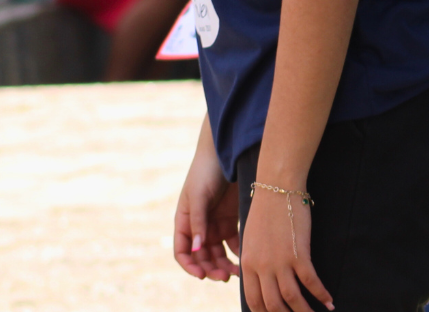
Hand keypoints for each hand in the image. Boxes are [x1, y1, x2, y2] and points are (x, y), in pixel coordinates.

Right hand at [174, 127, 240, 281]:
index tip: (202, 275)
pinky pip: (234, 245)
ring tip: (237, 273)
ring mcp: (215, 225)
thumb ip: (198, 223)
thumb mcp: (199, 196)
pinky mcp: (232, 221)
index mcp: (185, 221)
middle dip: (211, 269)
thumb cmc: (206, 171)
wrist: (226, 153)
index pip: (183, 251)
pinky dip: (238, 254)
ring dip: (225, 266)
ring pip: (218, 255)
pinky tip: (246, 258)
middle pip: (202, 257)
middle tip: (225, 276)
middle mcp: (199, 226)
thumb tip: (196, 250)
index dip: (190, 266)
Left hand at [241, 184, 331, 310]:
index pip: (254, 301)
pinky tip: (330, 302)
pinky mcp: (298, 253)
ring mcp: (280, 261)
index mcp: (247, 263)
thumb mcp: (251, 239)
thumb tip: (263, 280)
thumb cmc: (265, 211)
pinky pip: (311, 282)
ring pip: (292, 299)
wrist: (277, 188)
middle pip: (273, 305)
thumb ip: (255, 260)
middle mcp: (261, 266)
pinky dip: (321, 295)